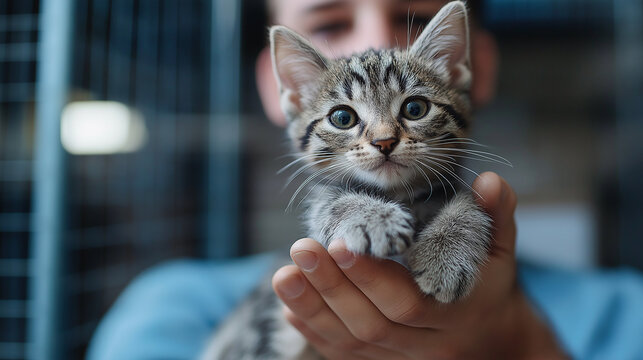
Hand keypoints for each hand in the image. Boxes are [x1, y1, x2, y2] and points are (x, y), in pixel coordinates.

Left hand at [272, 172, 567, 358]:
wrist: (490, 340)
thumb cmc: (490, 286)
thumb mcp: (499, 252)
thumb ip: (496, 216)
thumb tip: (491, 180)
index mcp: (455, 315)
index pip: (408, 302)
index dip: (372, 276)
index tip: (339, 242)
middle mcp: (426, 345)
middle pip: (372, 324)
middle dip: (333, 287)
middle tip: (300, 248)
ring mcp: (401, 359)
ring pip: (351, 343)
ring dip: (314, 309)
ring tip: (283, 274)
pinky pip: (344, 356)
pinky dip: (315, 331)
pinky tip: (289, 306)